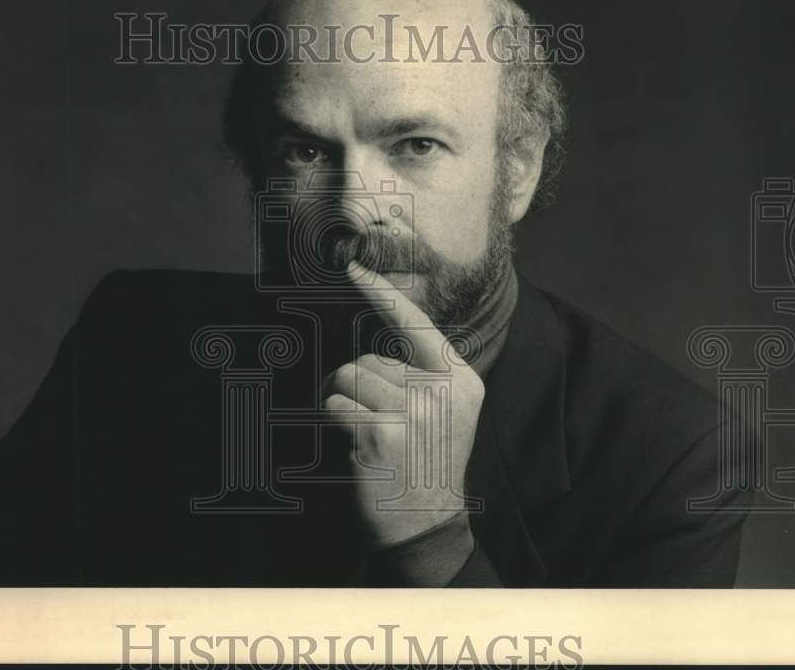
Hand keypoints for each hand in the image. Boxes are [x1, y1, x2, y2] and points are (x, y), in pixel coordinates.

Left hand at [323, 261, 485, 550]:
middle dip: (358, 387)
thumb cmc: (426, 465)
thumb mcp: (445, 414)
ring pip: (348, 379)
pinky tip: (356, 447)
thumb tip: (370, 347)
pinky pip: (336, 406)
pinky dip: (334, 423)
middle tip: (376, 425)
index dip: (383, 296)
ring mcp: (415, 411)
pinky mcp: (384, 433)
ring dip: (344, 403)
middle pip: (369, 359)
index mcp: (459, 379)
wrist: (426, 526)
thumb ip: (421, 376)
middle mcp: (441, 390)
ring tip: (366, 435)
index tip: (355, 268)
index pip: (417, 325)